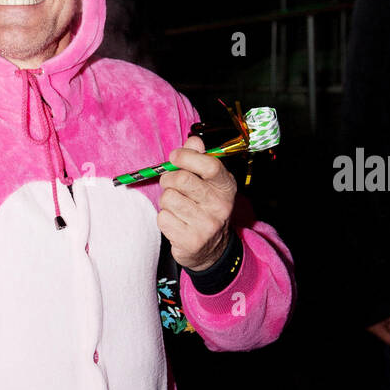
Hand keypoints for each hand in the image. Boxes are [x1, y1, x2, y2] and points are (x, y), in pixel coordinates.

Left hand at [158, 135, 237, 270]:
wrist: (211, 250)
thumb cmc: (205, 208)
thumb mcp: (209, 183)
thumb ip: (199, 159)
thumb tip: (193, 140)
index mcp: (226, 187)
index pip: (210, 165)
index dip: (187, 157)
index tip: (174, 156)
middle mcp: (220, 206)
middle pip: (182, 180)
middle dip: (168, 179)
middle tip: (169, 184)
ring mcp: (207, 225)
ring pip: (168, 199)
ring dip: (166, 201)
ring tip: (176, 206)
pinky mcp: (190, 241)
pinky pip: (163, 218)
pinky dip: (164, 218)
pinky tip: (176, 222)